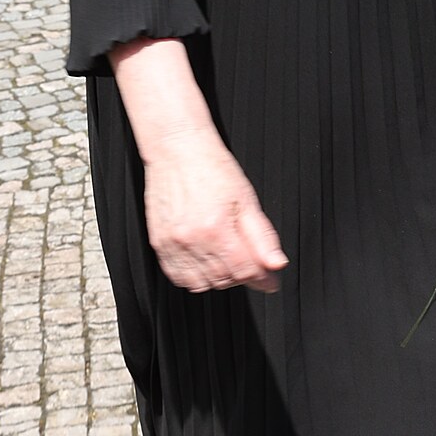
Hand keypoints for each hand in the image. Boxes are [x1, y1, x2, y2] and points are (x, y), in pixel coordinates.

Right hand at [141, 136, 286, 293]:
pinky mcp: (158, 244)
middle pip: (224, 279)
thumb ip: (263, 238)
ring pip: (201, 283)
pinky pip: (177, 276)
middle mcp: (192, 239)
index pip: (245, 271)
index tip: (270, 280)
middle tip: (248, 261)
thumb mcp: (248, 200)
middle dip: (241, 275)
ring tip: (226, 259)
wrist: (178, 151)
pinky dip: (194, 277)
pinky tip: (204, 262)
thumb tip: (276, 265)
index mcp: (217, 228)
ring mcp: (172, 244)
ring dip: (218, 278)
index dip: (263, 278)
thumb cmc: (212, 169)